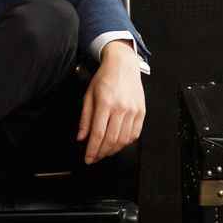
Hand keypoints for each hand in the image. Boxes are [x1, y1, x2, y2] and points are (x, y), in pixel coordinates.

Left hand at [76, 40, 145, 163]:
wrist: (123, 65)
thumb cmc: (104, 78)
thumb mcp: (89, 95)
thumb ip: (85, 118)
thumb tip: (81, 138)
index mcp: (105, 103)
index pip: (98, 133)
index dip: (92, 150)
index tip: (88, 158)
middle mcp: (121, 108)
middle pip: (111, 139)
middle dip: (101, 153)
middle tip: (94, 158)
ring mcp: (133, 110)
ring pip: (124, 139)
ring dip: (113, 150)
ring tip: (104, 152)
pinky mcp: (141, 112)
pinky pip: (135, 134)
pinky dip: (126, 143)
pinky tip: (118, 144)